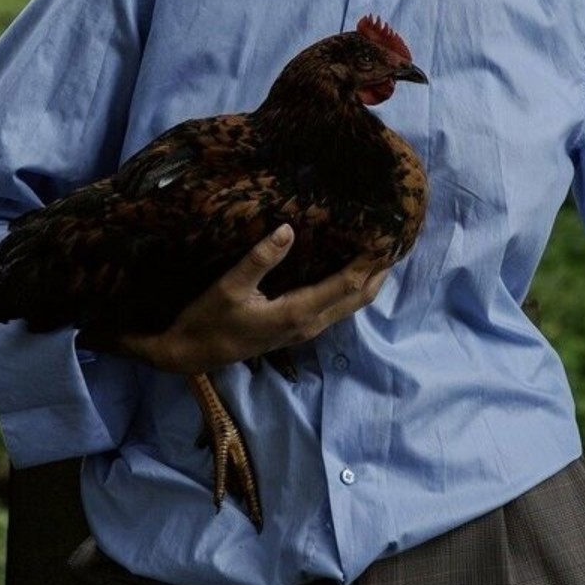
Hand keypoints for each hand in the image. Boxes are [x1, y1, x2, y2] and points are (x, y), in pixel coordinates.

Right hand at [82, 225, 388, 372]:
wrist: (190, 354)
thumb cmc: (207, 320)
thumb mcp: (228, 287)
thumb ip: (260, 259)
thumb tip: (288, 230)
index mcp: (298, 313)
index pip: (347, 284)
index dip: (370, 260)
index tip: (386, 234)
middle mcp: (309, 324)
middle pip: (359, 297)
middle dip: (379, 269)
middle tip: (393, 237)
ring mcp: (305, 329)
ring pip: (350, 304)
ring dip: (368, 279)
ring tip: (379, 249)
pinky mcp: (297, 329)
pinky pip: (336, 307)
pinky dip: (350, 287)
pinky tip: (349, 268)